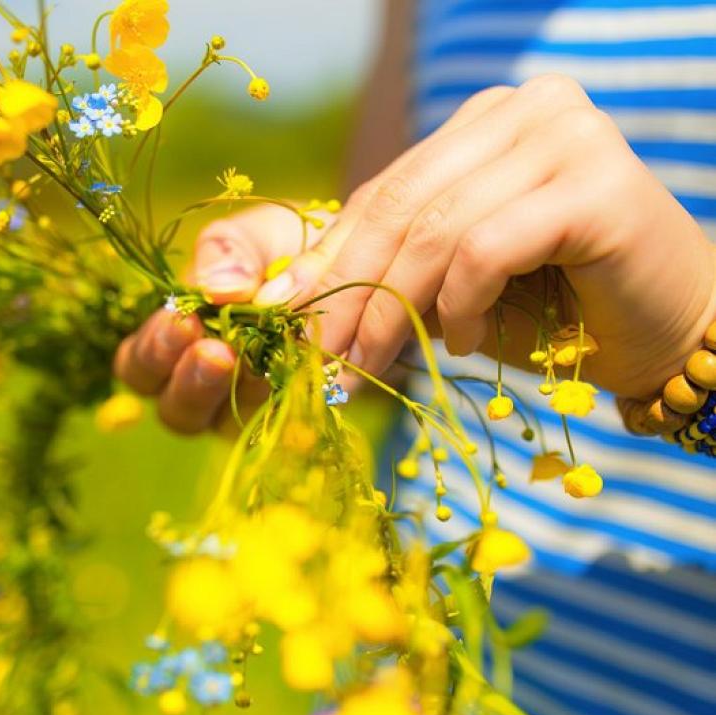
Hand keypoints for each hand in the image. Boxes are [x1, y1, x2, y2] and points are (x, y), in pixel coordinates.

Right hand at [114, 205, 331, 433]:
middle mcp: (203, 385)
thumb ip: (226, 253)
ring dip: (234, 393)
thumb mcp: (250, 235)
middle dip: (190, 380)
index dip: (155, 350)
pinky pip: (280, 420)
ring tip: (251, 362)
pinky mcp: (294, 414)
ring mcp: (247, 407)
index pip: (141, 365)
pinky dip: (283, 396)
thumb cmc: (285, 248)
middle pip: (175, 409)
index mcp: (175, 344)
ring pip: (222, 423)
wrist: (356, 261)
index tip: (184, 320)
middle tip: (216, 351)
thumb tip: (216, 286)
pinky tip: (292, 372)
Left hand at [252, 74, 715, 398]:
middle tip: (322, 358)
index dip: (331, 259)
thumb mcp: (453, 285)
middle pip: (402, 204)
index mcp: (487, 121)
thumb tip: (288, 295)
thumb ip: (388, 271)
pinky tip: (465, 343)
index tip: (287, 319)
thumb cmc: (556, 310)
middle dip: (349, 290)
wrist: (670, 333)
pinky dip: (461, 306)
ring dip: (394, 310)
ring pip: (437, 229)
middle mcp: (527, 109)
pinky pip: (486, 249)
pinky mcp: (595, 183)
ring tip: (380, 362)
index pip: (387, 189)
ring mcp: (566, 136)